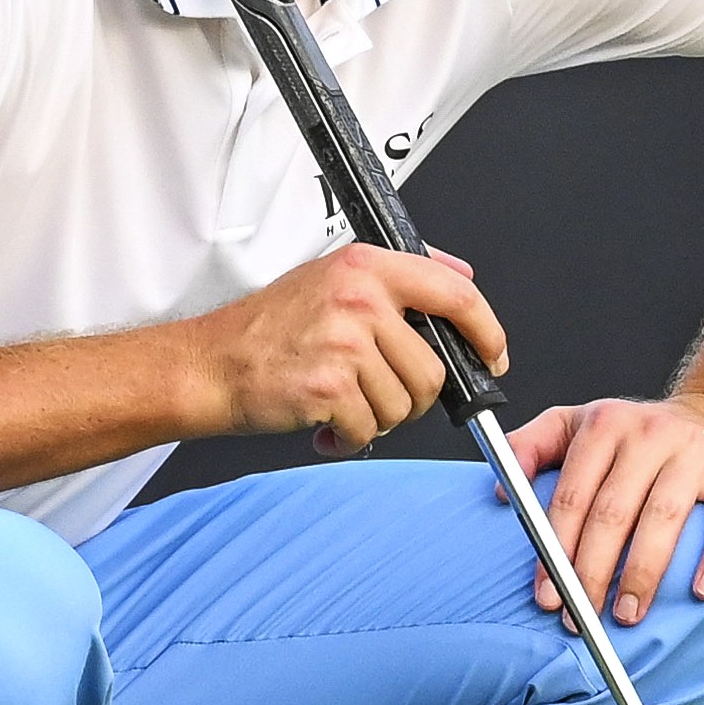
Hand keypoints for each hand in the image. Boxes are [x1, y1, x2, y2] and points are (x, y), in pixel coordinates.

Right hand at [197, 245, 510, 456]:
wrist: (210, 364)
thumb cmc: (267, 328)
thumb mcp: (333, 277)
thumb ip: (399, 275)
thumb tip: (459, 274)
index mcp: (367, 266)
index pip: (456, 295)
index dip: (488, 332)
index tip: (493, 354)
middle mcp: (359, 299)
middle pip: (433, 369)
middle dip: (412, 397)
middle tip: (375, 393)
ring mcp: (344, 343)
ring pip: (406, 405)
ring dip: (379, 418)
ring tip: (343, 402)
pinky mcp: (329, 387)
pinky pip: (371, 429)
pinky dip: (351, 437)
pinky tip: (325, 422)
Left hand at [507, 392, 703, 627]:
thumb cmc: (637, 436)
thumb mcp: (578, 425)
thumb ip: (531, 447)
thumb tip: (498, 491)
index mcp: (604, 425)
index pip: (572, 494)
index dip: (555, 549)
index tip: (546, 596)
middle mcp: (649, 433)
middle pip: (613, 512)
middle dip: (592, 572)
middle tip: (581, 617)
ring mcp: (695, 452)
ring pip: (663, 519)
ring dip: (642, 575)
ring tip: (627, 615)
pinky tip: (701, 593)